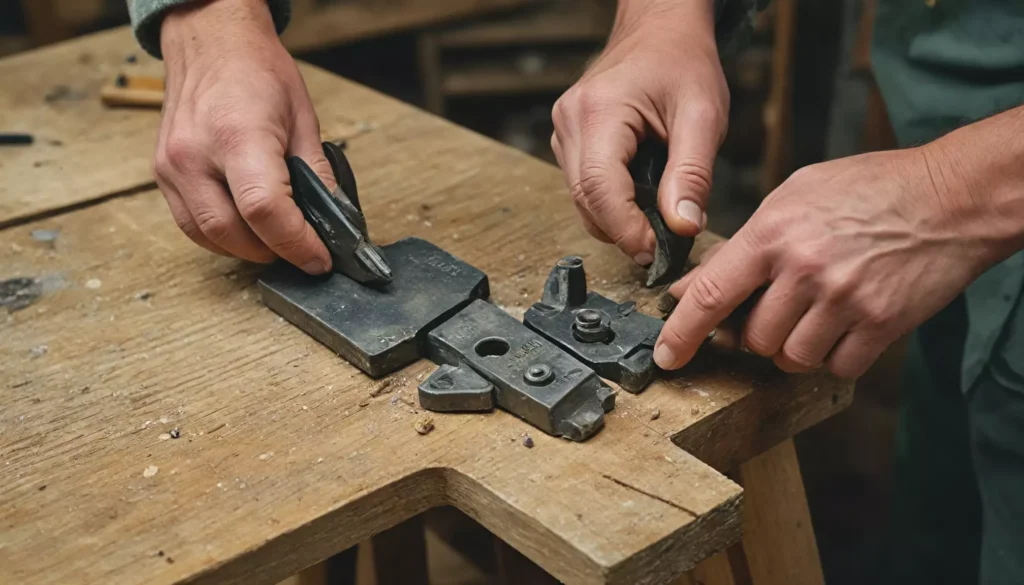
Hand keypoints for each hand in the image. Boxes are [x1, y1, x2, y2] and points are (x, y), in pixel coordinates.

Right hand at [155, 0, 332, 272]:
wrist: (209, 40)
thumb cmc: (256, 70)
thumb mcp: (303, 118)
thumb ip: (318, 174)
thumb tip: (334, 219)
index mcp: (237, 136)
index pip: (265, 210)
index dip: (296, 243)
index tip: (317, 258)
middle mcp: (195, 154)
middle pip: (232, 233)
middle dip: (273, 252)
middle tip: (301, 252)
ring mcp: (172, 166)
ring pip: (207, 236)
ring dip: (245, 249)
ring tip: (276, 241)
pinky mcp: (162, 172)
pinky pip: (189, 223)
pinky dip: (220, 235)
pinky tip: (245, 229)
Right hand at [551, 0, 727, 264]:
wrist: (660, 30)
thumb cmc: (682, 63)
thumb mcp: (703, 116)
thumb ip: (692, 175)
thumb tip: (682, 227)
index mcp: (599, 112)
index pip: (600, 188)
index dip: (625, 229)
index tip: (654, 252)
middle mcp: (570, 121)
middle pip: (585, 199)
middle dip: (622, 230)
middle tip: (662, 245)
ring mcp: (563, 130)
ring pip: (581, 198)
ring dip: (616, 217)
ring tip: (657, 216)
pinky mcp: (568, 139)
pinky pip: (583, 185)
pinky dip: (611, 201)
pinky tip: (640, 193)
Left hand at [656, 147, 999, 377]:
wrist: (948, 197)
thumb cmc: (866, 190)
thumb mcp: (792, 198)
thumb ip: (741, 247)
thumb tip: (693, 289)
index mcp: (773, 234)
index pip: (711, 294)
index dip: (682, 332)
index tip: (666, 357)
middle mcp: (804, 269)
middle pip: (754, 338)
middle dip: (757, 334)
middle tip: (779, 310)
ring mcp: (844, 299)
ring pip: (792, 357)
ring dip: (795, 348)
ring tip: (816, 313)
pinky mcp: (880, 323)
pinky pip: (837, 365)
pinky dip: (836, 355)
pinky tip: (847, 323)